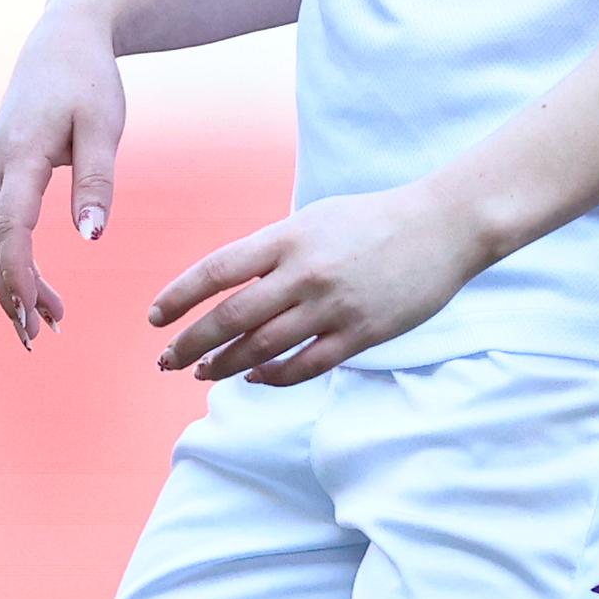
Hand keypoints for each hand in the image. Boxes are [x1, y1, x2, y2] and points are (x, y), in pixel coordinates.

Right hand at [0, 0, 127, 352]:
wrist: (63, 35)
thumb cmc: (89, 77)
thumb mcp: (103, 124)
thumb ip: (97, 179)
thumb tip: (92, 236)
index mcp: (19, 153)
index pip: (10, 228)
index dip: (19, 276)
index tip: (35, 315)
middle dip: (10, 293)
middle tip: (37, 339)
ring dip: (12, 281)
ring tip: (47, 323)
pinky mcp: (1, 168)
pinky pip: (0, 222)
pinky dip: (14, 258)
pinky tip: (40, 285)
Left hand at [149, 183, 488, 386]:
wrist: (442, 226)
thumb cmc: (373, 219)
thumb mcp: (314, 220)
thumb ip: (274, 251)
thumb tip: (233, 287)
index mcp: (288, 237)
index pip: (217, 271)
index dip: (179, 297)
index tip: (156, 318)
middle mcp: (304, 273)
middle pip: (231, 318)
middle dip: (191, 344)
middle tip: (167, 361)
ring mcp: (332, 307)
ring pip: (262, 348)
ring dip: (225, 365)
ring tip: (203, 374)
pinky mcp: (360, 334)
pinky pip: (306, 366)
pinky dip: (274, 376)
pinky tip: (255, 378)